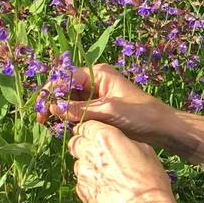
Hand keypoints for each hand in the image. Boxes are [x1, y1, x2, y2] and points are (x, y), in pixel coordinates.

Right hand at [36, 63, 169, 146]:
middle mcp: (96, 81)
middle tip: (42, 121)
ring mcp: (97, 95)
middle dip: (53, 102)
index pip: (66, 77)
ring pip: (70, 101)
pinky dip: (71, 119)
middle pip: (65, 88)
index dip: (51, 92)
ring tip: (52, 126)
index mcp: (98, 73)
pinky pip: (79, 111)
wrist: (162, 128)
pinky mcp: (100, 109)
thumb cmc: (141, 115)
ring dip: (61, 112)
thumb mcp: (109, 111)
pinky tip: (66, 129)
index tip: (41, 109)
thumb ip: (80, 109)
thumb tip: (53, 107)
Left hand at [67, 120, 177, 202]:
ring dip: (87, 164)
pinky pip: (81, 181)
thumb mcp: (145, 150)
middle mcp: (89, 151)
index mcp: (106, 136)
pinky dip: (90, 182)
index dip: (91, 130)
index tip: (96, 135)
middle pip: (75, 142)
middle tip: (98, 153)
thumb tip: (118, 141)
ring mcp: (83, 172)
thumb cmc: (150, 179)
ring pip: (77, 162)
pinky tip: (106, 188)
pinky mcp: (81, 190)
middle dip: (83, 145)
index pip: (86, 125)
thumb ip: (124, 141)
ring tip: (105, 174)